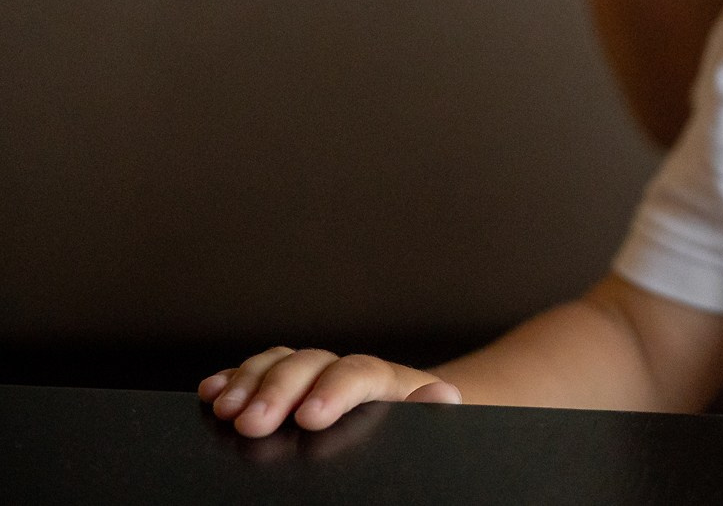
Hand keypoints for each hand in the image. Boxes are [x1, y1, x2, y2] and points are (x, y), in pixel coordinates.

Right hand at [198, 346, 461, 436]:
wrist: (417, 418)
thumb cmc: (418, 426)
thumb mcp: (430, 423)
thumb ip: (433, 412)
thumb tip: (442, 397)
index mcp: (389, 382)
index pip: (359, 372)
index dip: (332, 390)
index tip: (308, 418)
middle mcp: (349, 371)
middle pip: (310, 363)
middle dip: (276, 390)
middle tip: (250, 424)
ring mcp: (317, 377)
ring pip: (280, 363)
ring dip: (248, 382)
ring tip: (224, 409)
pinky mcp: (292, 389)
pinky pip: (259, 375)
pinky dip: (234, 380)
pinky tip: (212, 393)